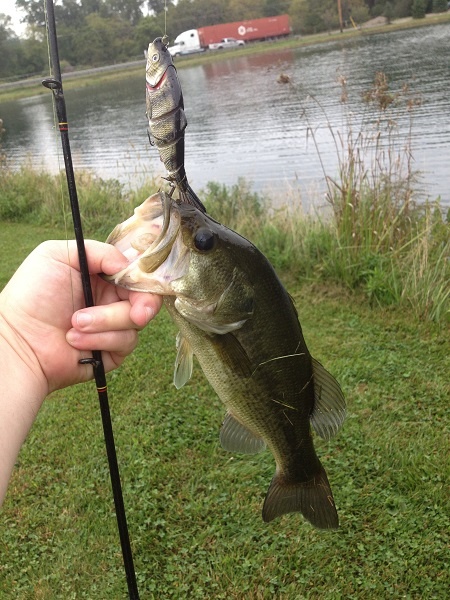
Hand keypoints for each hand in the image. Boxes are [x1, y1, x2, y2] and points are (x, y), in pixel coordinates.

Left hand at [0, 240, 161, 393]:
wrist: (18, 339)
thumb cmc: (32, 294)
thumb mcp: (58, 254)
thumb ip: (99, 251)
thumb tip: (128, 265)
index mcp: (102, 277)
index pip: (136, 274)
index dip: (143, 279)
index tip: (141, 284)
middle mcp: (110, 301)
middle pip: (146, 299)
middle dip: (142, 305)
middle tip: (136, 314)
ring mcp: (112, 328)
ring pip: (134, 324)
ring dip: (105, 322)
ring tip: (74, 324)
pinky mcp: (111, 353)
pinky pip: (124, 344)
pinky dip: (100, 340)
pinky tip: (75, 340)